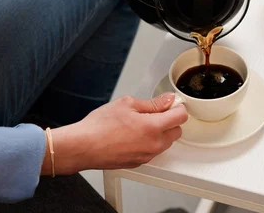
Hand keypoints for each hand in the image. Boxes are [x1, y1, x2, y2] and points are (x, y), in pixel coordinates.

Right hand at [42, 93, 187, 173]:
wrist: (83, 147)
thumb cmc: (100, 126)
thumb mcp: (127, 104)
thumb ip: (152, 103)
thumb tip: (168, 100)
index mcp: (153, 128)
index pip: (181, 117)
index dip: (177, 107)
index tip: (171, 103)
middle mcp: (153, 145)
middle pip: (176, 131)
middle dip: (170, 120)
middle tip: (155, 112)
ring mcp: (146, 156)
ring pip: (165, 143)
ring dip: (160, 132)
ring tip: (140, 123)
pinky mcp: (138, 162)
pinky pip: (152, 151)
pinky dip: (149, 142)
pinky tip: (133, 134)